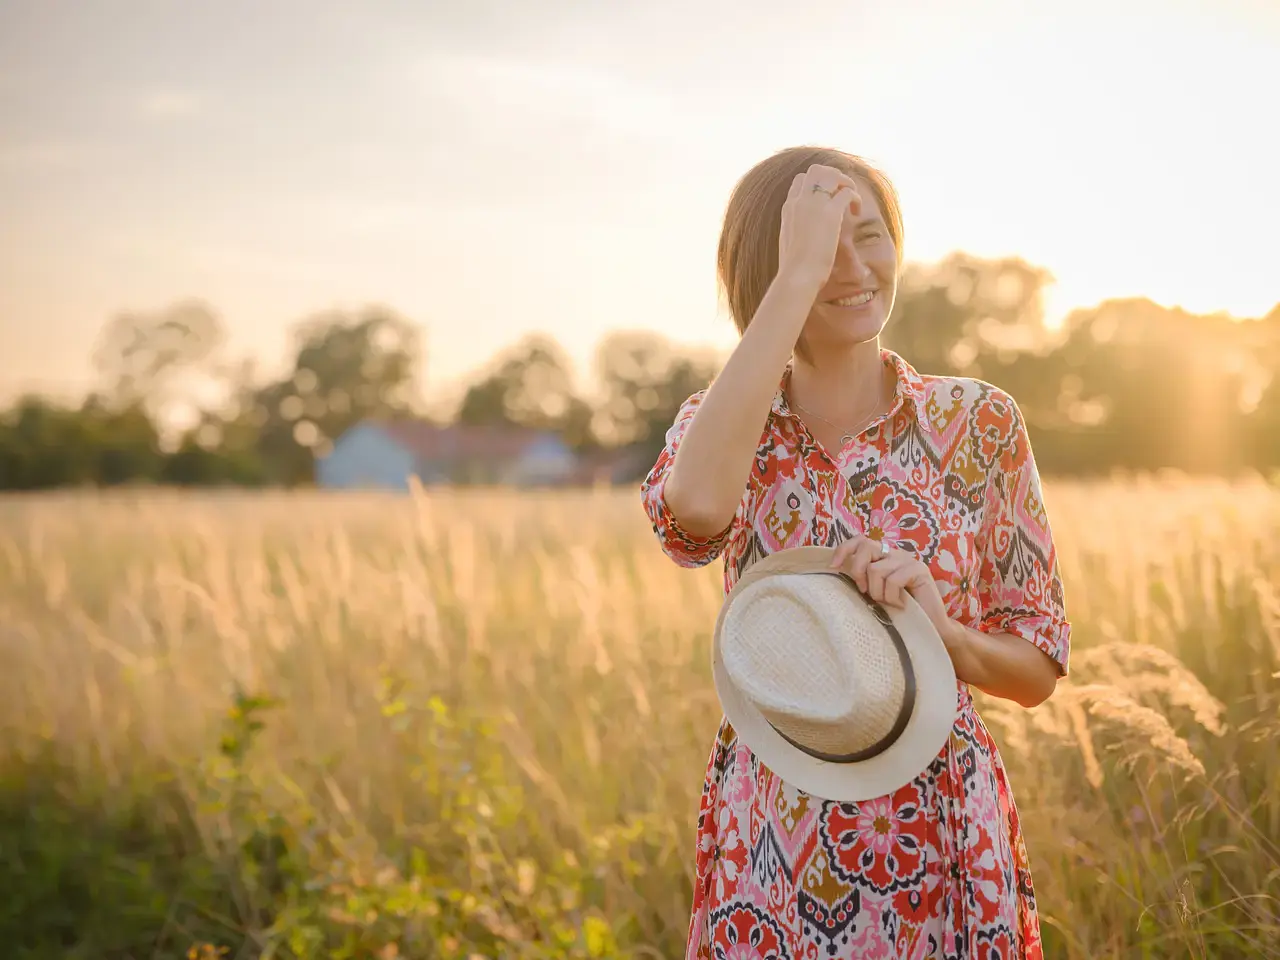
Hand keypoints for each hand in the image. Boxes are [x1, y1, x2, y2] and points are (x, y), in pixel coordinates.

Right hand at [776, 163, 861, 293]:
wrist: (797, 276)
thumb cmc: (793, 270)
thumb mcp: (789, 246)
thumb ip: (796, 235)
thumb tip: (803, 243)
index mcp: (788, 209)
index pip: (801, 181)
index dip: (817, 184)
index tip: (828, 198)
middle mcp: (799, 201)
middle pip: (816, 170)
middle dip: (833, 177)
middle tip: (843, 193)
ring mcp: (814, 204)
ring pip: (832, 175)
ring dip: (846, 183)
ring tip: (852, 201)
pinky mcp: (830, 212)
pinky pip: (847, 192)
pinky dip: (856, 198)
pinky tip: (857, 213)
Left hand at [829, 536, 966, 663]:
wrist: (930, 627)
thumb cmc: (899, 613)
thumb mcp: (876, 593)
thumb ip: (864, 579)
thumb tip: (839, 572)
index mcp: (884, 557)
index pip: (861, 541)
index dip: (844, 550)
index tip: (833, 567)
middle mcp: (896, 554)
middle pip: (866, 547)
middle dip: (858, 570)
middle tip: (864, 591)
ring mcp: (908, 560)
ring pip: (876, 570)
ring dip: (878, 592)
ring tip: (889, 603)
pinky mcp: (919, 570)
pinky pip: (893, 580)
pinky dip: (892, 597)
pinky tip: (901, 605)